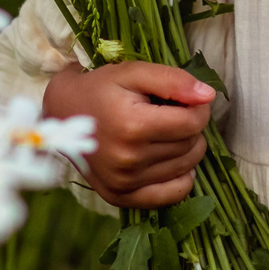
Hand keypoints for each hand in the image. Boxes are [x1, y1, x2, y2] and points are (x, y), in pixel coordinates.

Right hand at [43, 62, 215, 208]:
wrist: (60, 117)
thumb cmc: (99, 89)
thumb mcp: (132, 72)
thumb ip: (173, 80)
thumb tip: (208, 96)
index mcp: (133, 126)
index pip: (194, 122)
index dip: (196, 107)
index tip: (181, 99)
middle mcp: (129, 160)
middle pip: (191, 145)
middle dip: (189, 126)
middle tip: (167, 114)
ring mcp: (124, 183)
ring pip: (186, 167)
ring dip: (184, 148)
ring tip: (161, 132)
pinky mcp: (121, 197)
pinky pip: (172, 195)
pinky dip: (180, 178)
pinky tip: (167, 159)